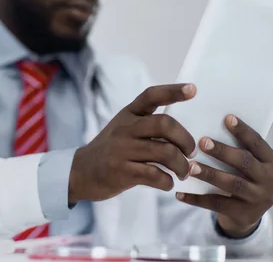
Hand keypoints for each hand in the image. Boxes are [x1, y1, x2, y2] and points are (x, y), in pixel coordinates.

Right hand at [68, 84, 196, 203]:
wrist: (79, 172)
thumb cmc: (110, 151)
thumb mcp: (122, 129)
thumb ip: (147, 126)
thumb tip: (182, 134)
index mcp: (128, 114)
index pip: (151, 96)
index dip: (173, 91)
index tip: (192, 89)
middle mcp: (125, 128)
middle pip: (164, 124)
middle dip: (185, 139)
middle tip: (191, 152)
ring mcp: (122, 150)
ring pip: (165, 152)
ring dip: (182, 165)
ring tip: (184, 172)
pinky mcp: (121, 171)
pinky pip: (155, 175)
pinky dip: (167, 181)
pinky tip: (167, 183)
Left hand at [176, 115, 272, 237]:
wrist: (248, 214)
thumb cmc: (242, 177)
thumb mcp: (248, 164)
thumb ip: (237, 148)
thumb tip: (207, 125)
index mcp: (272, 162)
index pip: (258, 143)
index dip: (243, 131)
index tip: (227, 118)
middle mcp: (270, 180)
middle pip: (245, 162)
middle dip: (223, 151)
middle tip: (203, 142)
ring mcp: (259, 199)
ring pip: (232, 184)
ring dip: (210, 174)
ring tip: (190, 167)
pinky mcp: (245, 215)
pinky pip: (217, 204)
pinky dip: (197, 199)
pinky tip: (179, 193)